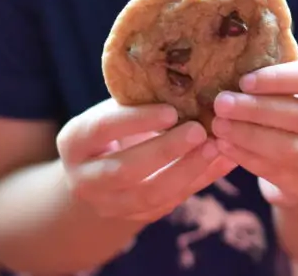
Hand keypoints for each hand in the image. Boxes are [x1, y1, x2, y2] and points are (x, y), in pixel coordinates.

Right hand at [56, 99, 236, 222]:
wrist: (98, 173)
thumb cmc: (114, 128)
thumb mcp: (115, 112)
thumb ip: (140, 102)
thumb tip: (190, 81)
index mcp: (75, 141)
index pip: (103, 129)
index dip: (137, 120)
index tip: (171, 111)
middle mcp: (85, 178)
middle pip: (125, 169)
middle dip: (166, 150)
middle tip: (200, 130)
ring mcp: (108, 204)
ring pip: (150, 194)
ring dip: (187, 170)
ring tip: (216, 148)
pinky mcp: (135, 217)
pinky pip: (170, 203)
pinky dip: (199, 182)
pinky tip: (222, 162)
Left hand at [210, 60, 297, 209]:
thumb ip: (278, 77)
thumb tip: (230, 57)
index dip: (279, 78)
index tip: (244, 80)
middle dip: (255, 109)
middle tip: (221, 103)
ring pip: (287, 147)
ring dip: (247, 135)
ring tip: (218, 125)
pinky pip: (274, 170)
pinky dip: (245, 157)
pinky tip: (223, 146)